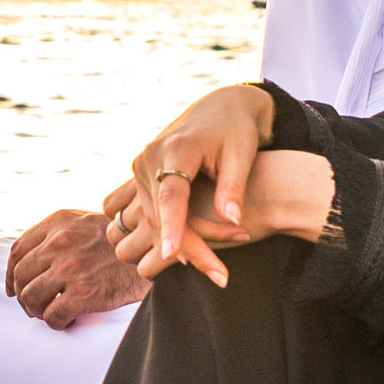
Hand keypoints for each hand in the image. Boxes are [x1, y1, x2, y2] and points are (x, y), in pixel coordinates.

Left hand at [5, 208, 149, 328]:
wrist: (155, 254)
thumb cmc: (120, 242)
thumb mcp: (86, 222)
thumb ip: (58, 233)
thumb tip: (29, 260)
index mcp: (59, 223)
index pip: (18, 250)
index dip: (12, 273)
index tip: (14, 286)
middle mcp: (61, 243)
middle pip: (21, 275)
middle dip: (22, 295)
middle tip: (33, 305)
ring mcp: (71, 269)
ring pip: (30, 297)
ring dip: (34, 310)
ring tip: (46, 313)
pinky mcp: (84, 294)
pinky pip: (52, 316)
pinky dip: (54, 323)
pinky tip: (66, 320)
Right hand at [108, 142, 336, 283]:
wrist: (222, 106)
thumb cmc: (237, 130)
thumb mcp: (242, 155)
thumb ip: (234, 188)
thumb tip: (233, 220)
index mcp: (177, 148)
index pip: (171, 195)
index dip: (172, 226)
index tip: (170, 255)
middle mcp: (150, 158)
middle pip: (162, 215)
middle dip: (189, 249)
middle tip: (221, 276)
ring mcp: (142, 167)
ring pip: (154, 219)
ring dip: (181, 244)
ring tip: (215, 267)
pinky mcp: (142, 176)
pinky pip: (150, 212)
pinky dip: (170, 232)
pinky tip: (192, 250)